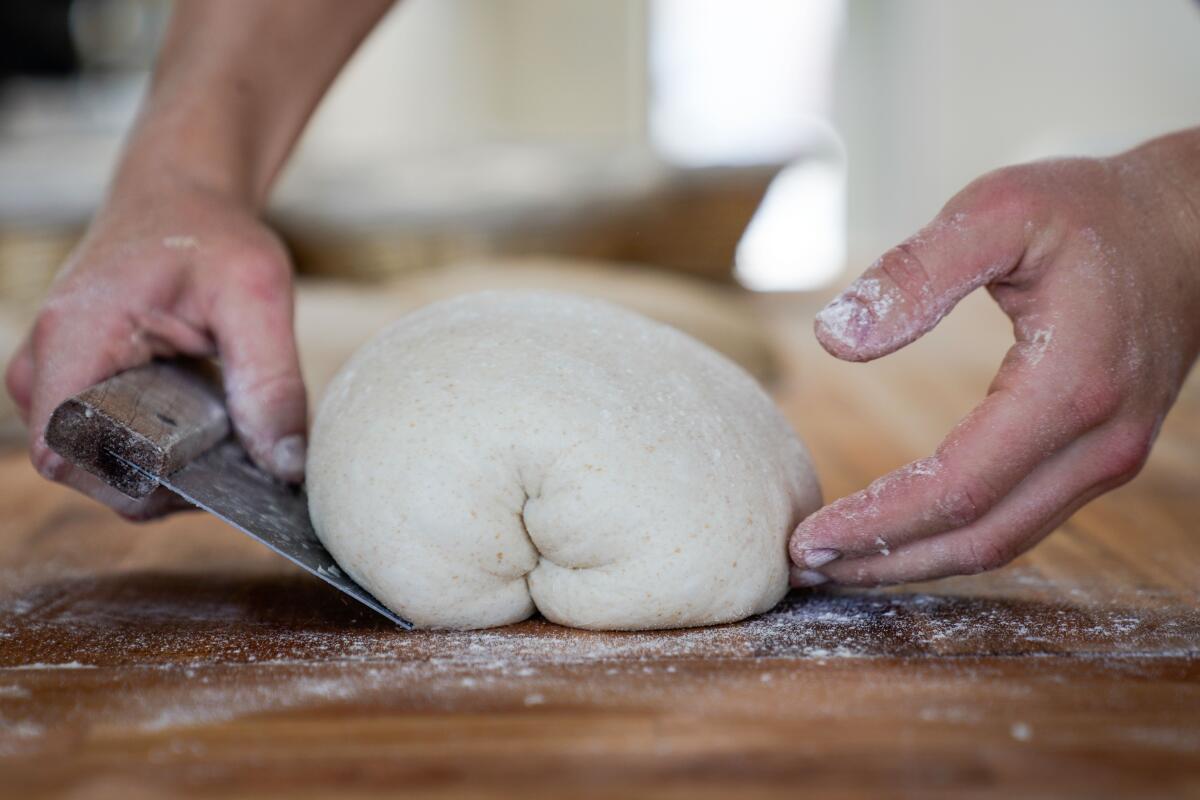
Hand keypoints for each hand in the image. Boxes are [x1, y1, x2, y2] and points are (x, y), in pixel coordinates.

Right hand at [5, 170, 306, 518]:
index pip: (72, 454)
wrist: (180, 199)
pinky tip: (206, 425)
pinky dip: (160, 452)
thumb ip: (272, 383)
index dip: (143, 484)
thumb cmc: (211, 236)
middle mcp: (42, 368)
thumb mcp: (258, 297)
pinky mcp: (71, 390)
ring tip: (222, 424)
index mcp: (73, 338)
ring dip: (167, 468)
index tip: (212, 470)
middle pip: (91, 473)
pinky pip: (107, 450)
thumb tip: (286, 467)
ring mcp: (51, 383)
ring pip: (101, 470)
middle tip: (233, 444)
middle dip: (168, 479)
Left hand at [789, 130, 1199, 586]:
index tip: (807, 541)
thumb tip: (834, 338)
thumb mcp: (997, 212)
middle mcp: (1098, 444)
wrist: (1189, 228)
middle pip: (978, 538)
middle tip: (804, 569)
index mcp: (1069, 387)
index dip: (878, 523)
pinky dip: (952, 538)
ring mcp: (1107, 460)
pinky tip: (899, 533)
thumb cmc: (1089, 212)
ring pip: (1002, 541)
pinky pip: (1019, 520)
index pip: (958, 488)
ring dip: (915, 560)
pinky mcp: (1099, 459)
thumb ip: (917, 272)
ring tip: (836, 564)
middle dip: (884, 561)